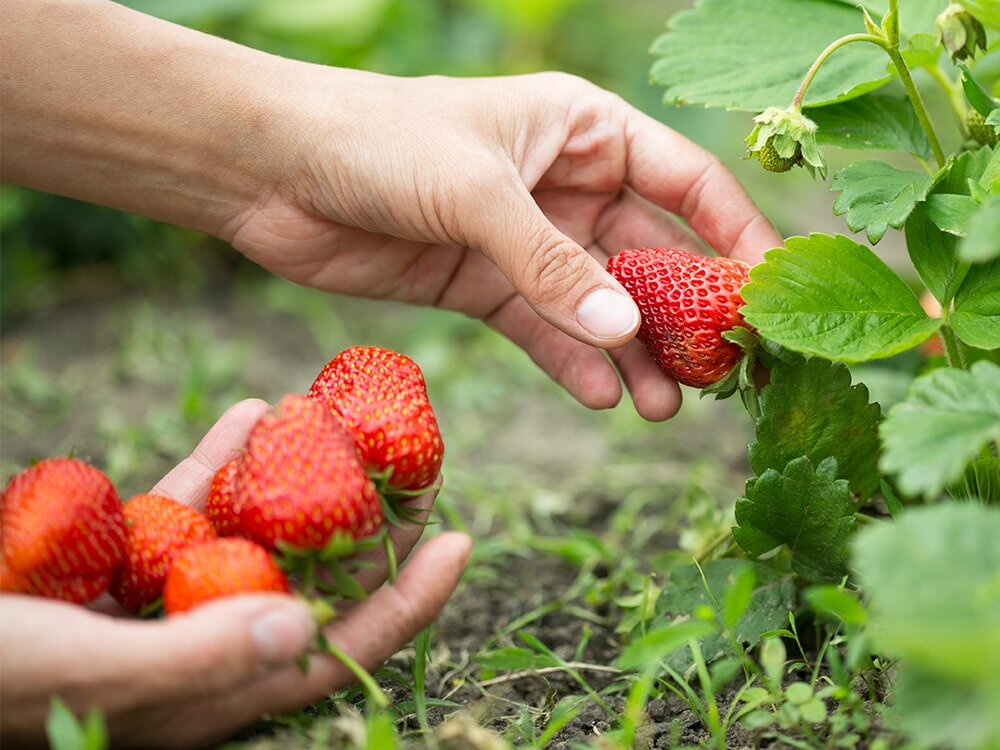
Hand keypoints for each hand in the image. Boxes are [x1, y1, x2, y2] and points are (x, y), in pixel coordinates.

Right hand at [0, 400, 471, 748]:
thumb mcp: (87, 670)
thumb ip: (196, 658)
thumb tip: (302, 626)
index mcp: (215, 687)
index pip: (338, 648)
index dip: (408, 601)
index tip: (460, 540)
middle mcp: (205, 644)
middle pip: (314, 581)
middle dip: (368, 523)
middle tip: (414, 461)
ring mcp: (167, 599)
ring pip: (257, 533)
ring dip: (300, 479)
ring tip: (343, 424)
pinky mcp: (124, 561)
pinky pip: (191, 506)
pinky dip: (223, 463)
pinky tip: (255, 412)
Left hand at [228, 71, 782, 419]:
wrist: (273, 171)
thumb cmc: (378, 141)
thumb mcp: (478, 192)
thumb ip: (551, 264)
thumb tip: (627, 333)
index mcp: (583, 129)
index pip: (687, 182)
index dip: (736, 237)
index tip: (770, 296)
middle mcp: (566, 184)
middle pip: (651, 254)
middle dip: (685, 314)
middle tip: (721, 375)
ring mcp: (526, 240)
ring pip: (600, 304)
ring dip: (634, 354)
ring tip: (666, 406)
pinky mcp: (484, 284)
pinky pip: (544, 330)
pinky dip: (573, 363)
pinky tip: (604, 399)